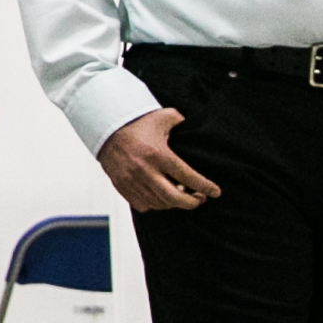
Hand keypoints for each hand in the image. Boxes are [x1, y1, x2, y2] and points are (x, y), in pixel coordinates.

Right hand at [98, 108, 217, 213]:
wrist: (106, 129)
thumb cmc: (136, 123)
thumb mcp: (163, 117)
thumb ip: (181, 121)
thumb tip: (195, 128)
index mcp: (158, 154)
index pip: (187, 176)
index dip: (205, 186)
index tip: (216, 192)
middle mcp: (145, 170)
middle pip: (174, 198)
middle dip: (192, 203)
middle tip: (200, 199)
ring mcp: (132, 181)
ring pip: (159, 203)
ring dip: (174, 203)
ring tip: (181, 195)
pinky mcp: (122, 186)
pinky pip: (143, 205)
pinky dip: (155, 204)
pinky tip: (161, 196)